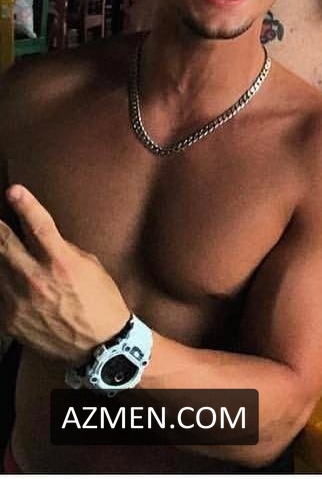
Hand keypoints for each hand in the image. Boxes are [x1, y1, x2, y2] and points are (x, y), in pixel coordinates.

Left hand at [0, 185, 129, 363]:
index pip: (38, 227)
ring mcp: (17, 302)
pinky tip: (5, 274)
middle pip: (3, 245)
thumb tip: (42, 238)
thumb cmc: (100, 300)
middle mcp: (36, 280)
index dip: (26, 205)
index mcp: (61, 263)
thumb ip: (63, 250)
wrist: (98, 344)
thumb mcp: (90, 266)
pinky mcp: (8, 320)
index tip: (14, 190)